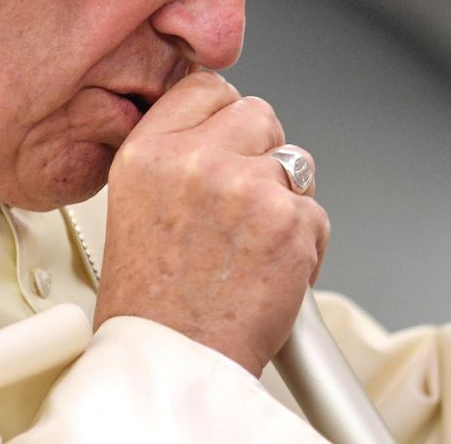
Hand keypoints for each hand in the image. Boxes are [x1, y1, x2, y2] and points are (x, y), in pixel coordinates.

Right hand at [94, 72, 328, 374]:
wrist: (175, 362)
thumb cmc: (152, 302)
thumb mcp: (133, 205)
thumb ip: (175, 157)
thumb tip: (219, 131)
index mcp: (149, 152)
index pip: (206, 87)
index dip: (224, 115)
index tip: (228, 138)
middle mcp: (197, 160)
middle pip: (260, 115)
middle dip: (261, 153)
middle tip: (242, 204)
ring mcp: (249, 187)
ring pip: (296, 165)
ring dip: (285, 200)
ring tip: (251, 247)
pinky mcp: (291, 222)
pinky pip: (316, 215)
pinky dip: (304, 246)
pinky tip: (269, 273)